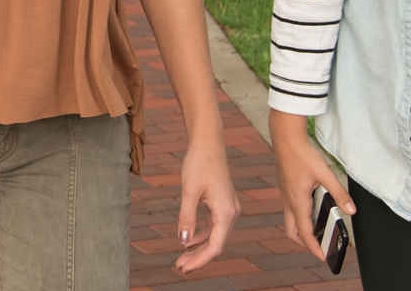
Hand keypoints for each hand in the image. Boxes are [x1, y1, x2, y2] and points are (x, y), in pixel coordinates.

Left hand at [174, 139, 239, 274]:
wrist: (208, 142)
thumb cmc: (199, 163)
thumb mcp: (189, 191)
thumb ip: (186, 217)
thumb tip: (183, 241)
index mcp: (226, 212)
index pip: (215, 246)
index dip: (199, 260)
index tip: (182, 268)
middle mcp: (231, 212)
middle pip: (216, 243)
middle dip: (198, 257)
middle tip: (178, 267)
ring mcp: (228, 207)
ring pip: (215, 235)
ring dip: (198, 247)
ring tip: (181, 257)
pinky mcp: (222, 202)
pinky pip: (213, 225)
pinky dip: (201, 233)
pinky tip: (188, 239)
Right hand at [270, 113, 353, 262]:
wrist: (285, 137)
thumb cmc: (302, 154)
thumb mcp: (325, 174)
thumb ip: (339, 193)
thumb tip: (351, 210)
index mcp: (297, 201)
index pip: (305, 232)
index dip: (313, 247)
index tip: (323, 256)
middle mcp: (288, 200)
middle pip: (292, 230)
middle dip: (304, 241)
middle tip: (318, 245)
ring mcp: (284, 193)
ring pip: (290, 219)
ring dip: (301, 228)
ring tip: (318, 229)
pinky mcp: (285, 186)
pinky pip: (290, 208)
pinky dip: (300, 215)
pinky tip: (312, 207)